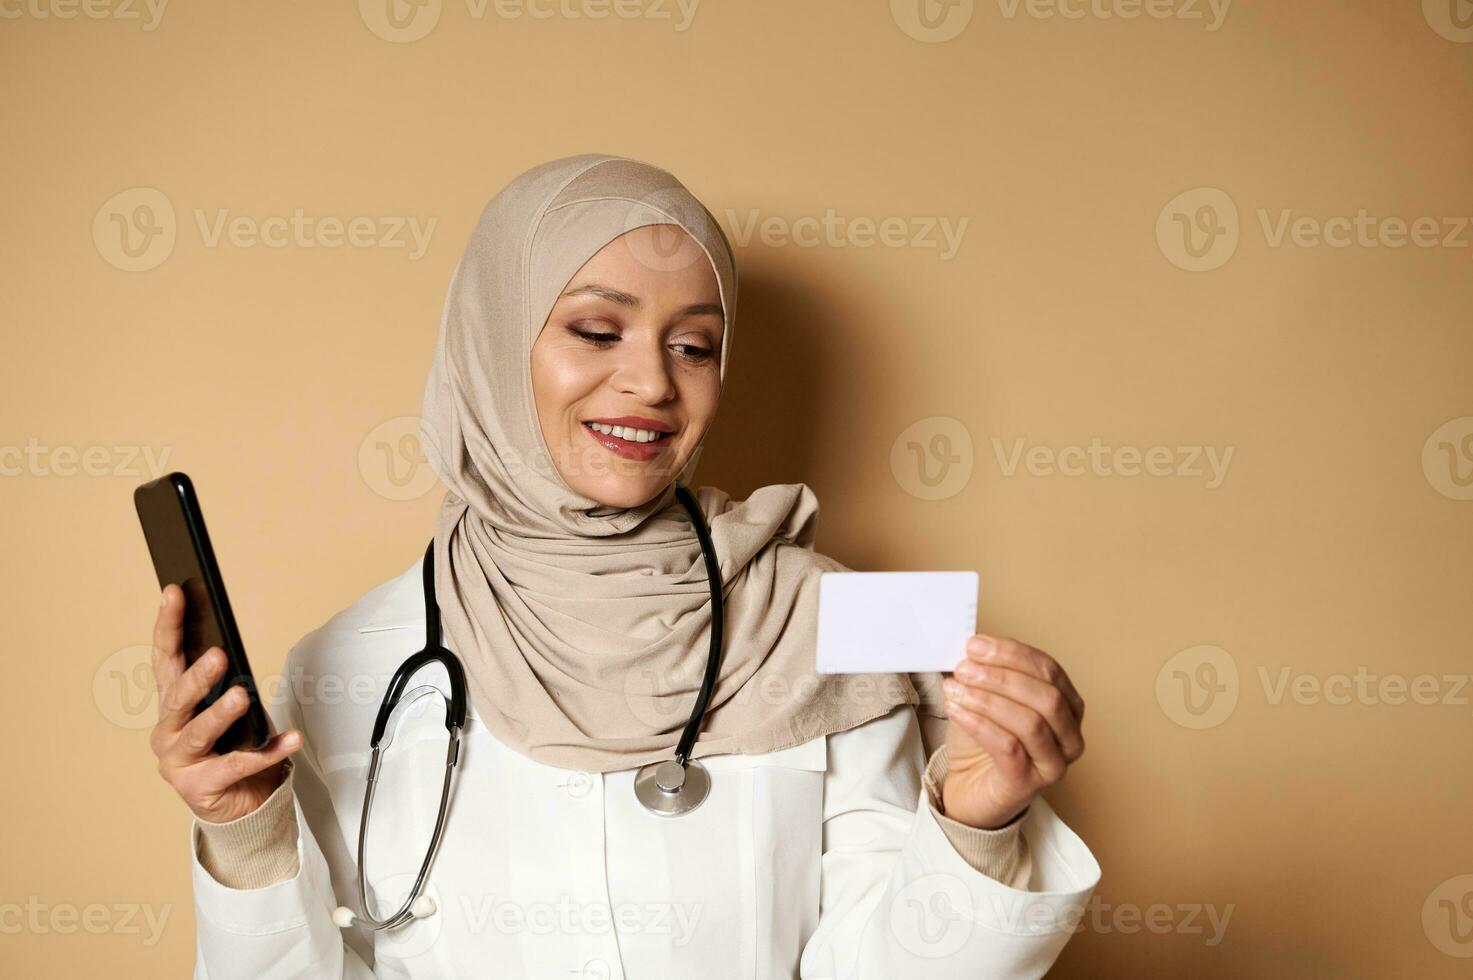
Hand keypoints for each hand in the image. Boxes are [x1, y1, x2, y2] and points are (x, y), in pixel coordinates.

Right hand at [149, 584, 302, 823]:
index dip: (168, 625)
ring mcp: (178, 761)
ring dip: (221, 713)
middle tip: (218, 655)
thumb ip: (221, 684)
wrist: (236, 803)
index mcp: (171, 704)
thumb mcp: (223, 710)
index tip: (175, 593)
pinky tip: (291, 739)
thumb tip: (230, 651)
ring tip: (241, 696)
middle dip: (197, 675)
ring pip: (199, 732)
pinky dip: (268, 751)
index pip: (166, 657)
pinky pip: (238, 765)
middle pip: (178, 697)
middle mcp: (167, 730)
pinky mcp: (199, 787)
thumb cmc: (229, 747)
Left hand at [939, 635, 1085, 829]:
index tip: (975, 645)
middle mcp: (1070, 736)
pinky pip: (1009, 748)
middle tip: (964, 668)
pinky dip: (979, 724)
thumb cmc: (983, 741)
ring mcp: (1053, 764)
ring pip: (1030, 722)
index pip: (1048, 670)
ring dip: (987, 699)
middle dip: (1001, 676)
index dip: (1011, 654)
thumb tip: (972, 645)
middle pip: (1046, 696)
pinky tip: (956, 710)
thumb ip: (988, 671)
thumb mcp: (988, 697)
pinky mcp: (1028, 784)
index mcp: (1068, 706)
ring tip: (954, 689)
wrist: (969, 788)